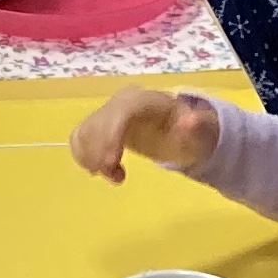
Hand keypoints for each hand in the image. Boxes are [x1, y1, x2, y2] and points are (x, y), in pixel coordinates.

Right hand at [69, 82, 222, 182]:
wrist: (175, 125)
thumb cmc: (185, 130)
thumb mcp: (197, 130)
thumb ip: (195, 127)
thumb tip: (191, 122)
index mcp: (142, 99)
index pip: (120, 112)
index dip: (111, 136)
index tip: (112, 162)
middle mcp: (119, 101)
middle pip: (98, 124)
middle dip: (99, 153)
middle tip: (116, 178)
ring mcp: (106, 112)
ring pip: (85, 133)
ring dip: (93, 159)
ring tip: (117, 176)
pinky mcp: (96, 124)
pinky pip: (79, 138)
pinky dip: (84, 157)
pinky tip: (99, 170)